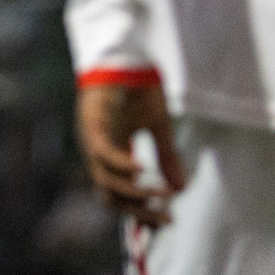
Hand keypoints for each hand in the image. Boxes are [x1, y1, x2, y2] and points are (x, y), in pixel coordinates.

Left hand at [75, 80, 185, 227]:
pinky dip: (122, 165)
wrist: (124, 53)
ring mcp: (93, 138)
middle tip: (167, 217)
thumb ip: (166, 156)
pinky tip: (143, 170)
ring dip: (134, 193)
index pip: (120, 195)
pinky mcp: (93, 122)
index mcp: (112, 155)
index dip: (139, 212)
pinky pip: (103, 152)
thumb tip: (181, 188)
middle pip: (110, 196)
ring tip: (161, 195)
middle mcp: (98, 152)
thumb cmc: (137, 88)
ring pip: (105, 180)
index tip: (165, 222)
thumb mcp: (158, 126)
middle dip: (139, 211)